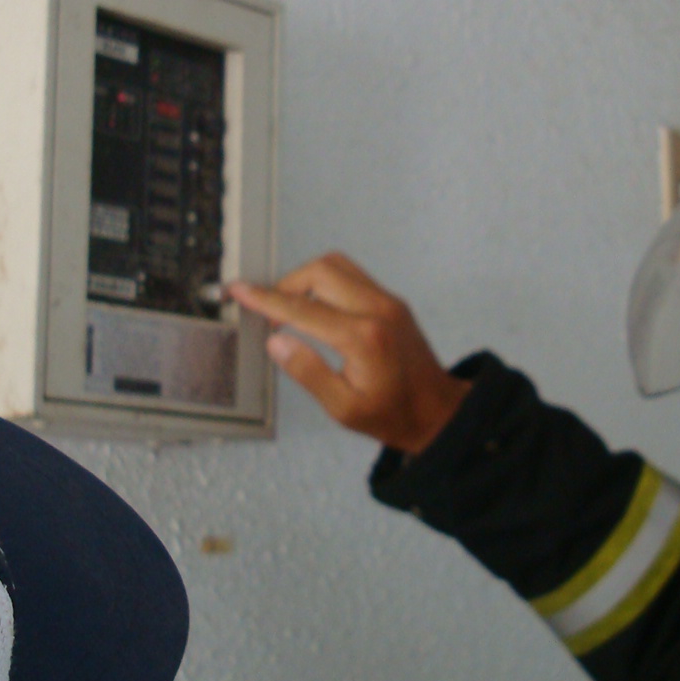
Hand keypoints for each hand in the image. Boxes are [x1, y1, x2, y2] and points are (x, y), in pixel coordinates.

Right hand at [230, 253, 471, 455]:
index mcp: (364, 338)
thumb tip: (277, 343)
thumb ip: (308, 373)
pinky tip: (316, 307)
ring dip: (306, 279)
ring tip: (290, 308)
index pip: (302, 309)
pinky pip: (352, 275)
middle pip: (320, 271)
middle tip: (268, 310)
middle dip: (286, 284)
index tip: (240, 291)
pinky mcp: (392, 301)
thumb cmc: (394, 415)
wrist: (439, 411)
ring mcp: (388, 301)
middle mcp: (378, 310)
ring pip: (336, 265)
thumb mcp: (344, 409)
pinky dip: (326, 282)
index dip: (265, 299)